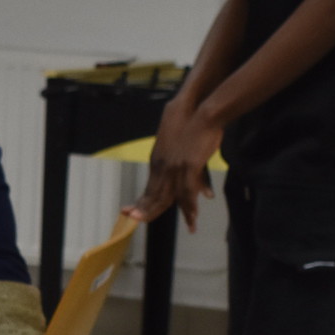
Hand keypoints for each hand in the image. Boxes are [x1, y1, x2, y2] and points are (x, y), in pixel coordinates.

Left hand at [124, 96, 221, 231]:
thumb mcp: (183, 147)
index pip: (149, 187)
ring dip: (174, 213)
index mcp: (158, 160)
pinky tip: (192, 216)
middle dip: (145, 210)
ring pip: (169, 196)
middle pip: (153, 194)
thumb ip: (189, 169)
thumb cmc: (193, 123)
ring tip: (182, 226)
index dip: (142, 202)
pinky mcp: (188, 165)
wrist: (201, 108)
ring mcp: (174, 166)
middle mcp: (162, 165)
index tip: (133, 213)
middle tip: (136, 222)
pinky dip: (189, 206)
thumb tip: (201, 189)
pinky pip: (187, 191)